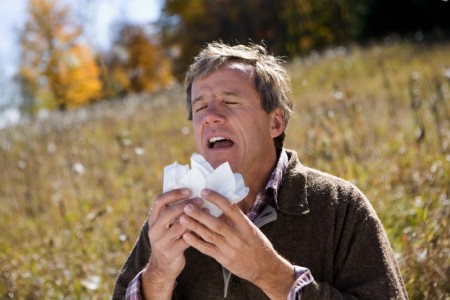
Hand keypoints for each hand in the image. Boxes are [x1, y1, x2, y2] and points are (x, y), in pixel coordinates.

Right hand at [141, 188, 201, 298]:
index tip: (188, 190)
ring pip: (178, 226)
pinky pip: (186, 240)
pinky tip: (207, 227)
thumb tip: (191, 192)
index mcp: (153, 220)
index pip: (159, 201)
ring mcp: (161, 242)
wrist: (163, 267)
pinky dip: (197, 232)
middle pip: (168, 212)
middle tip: (200, 200)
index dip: (173, 194)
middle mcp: (154, 230)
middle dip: (185, 205)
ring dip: (194, 218)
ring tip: (206, 211)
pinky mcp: (171, 252)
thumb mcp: (165, 226)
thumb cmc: (169, 240)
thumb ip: (173, 212)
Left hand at [179, 189, 294, 298]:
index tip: (204, 191)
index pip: (230, 208)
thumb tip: (219, 204)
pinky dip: (196, 242)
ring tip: (182, 218)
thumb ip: (236, 219)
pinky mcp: (224, 259)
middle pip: (216, 223)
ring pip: (209, 235)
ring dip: (195, 226)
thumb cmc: (257, 244)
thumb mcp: (251, 228)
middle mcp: (238, 236)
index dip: (216, 198)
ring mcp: (230, 248)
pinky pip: (207, 249)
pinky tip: (186, 236)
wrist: (265, 267)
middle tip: (187, 206)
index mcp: (246, 225)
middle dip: (200, 214)